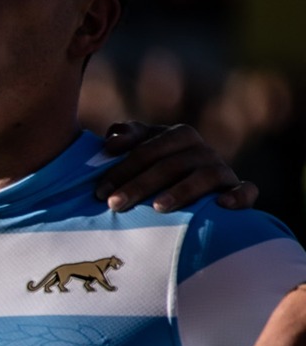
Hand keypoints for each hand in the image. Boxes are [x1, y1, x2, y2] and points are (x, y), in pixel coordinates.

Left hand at [94, 121, 256, 213]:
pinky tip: (221, 206)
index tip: (99, 191)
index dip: (123, 168)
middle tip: (114, 204)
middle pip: (173, 163)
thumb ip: (127, 139)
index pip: (150, 148)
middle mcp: (202, 151)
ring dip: (182, 191)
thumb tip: (112, 140)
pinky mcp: (237, 192)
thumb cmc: (152, 173)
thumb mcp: (139, 153)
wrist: (186, 197)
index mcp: (178, 137)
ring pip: (206, 176)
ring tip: (157, 207)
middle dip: (141, 183)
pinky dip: (238, 196)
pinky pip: (247, 191)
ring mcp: (222, 171)